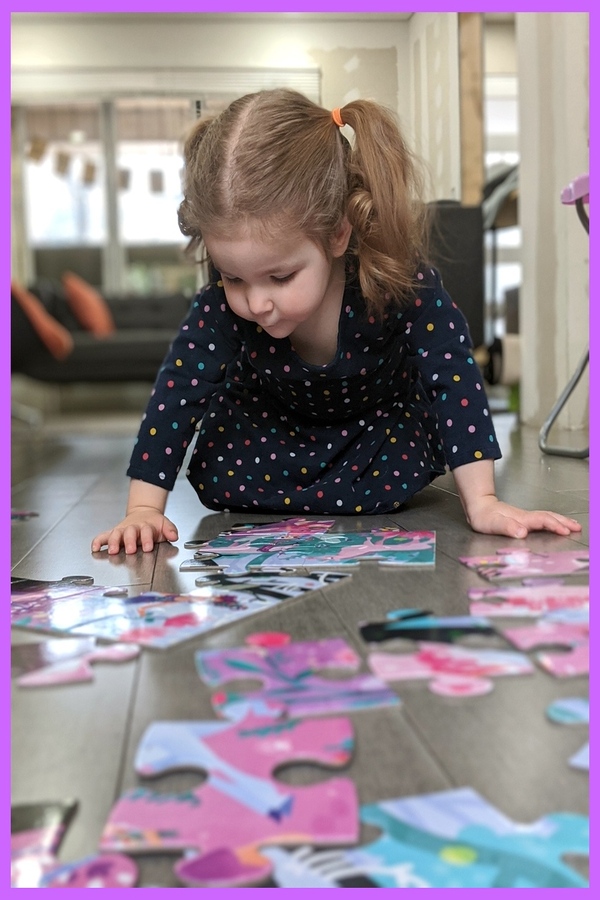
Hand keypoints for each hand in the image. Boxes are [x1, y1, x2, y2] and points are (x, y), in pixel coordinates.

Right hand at [91, 508, 178, 554]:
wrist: (144, 514)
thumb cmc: (154, 524)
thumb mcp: (164, 524)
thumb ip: (170, 530)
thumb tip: (174, 536)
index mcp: (145, 526)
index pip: (146, 531)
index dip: (147, 538)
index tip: (148, 547)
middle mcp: (132, 528)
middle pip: (129, 532)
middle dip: (130, 541)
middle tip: (131, 549)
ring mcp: (121, 530)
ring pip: (115, 534)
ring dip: (113, 542)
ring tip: (113, 551)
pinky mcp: (113, 533)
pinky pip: (102, 536)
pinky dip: (98, 541)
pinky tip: (95, 548)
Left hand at [466, 495, 581, 538]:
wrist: (478, 507)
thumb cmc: (483, 517)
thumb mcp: (491, 524)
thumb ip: (506, 527)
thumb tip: (521, 532)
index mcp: (520, 518)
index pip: (541, 520)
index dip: (553, 525)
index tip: (565, 531)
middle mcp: (525, 517)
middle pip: (548, 517)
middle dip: (564, 522)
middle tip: (577, 528)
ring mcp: (525, 517)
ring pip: (547, 517)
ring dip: (561, 520)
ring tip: (573, 525)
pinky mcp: (523, 519)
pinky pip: (543, 519)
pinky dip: (553, 521)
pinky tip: (556, 524)